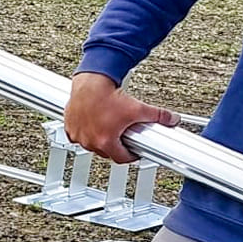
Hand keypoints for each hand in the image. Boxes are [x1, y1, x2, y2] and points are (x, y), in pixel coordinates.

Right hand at [63, 72, 177, 163]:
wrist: (90, 83)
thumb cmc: (107, 96)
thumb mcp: (138, 108)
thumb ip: (158, 115)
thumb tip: (171, 119)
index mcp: (106, 141)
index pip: (121, 158)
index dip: (131, 156)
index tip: (133, 151)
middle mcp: (90, 141)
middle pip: (105, 152)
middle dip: (115, 147)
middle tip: (122, 138)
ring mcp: (79, 135)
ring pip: (91, 144)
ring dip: (99, 140)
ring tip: (108, 129)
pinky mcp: (70, 127)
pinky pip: (78, 136)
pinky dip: (85, 133)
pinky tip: (93, 124)